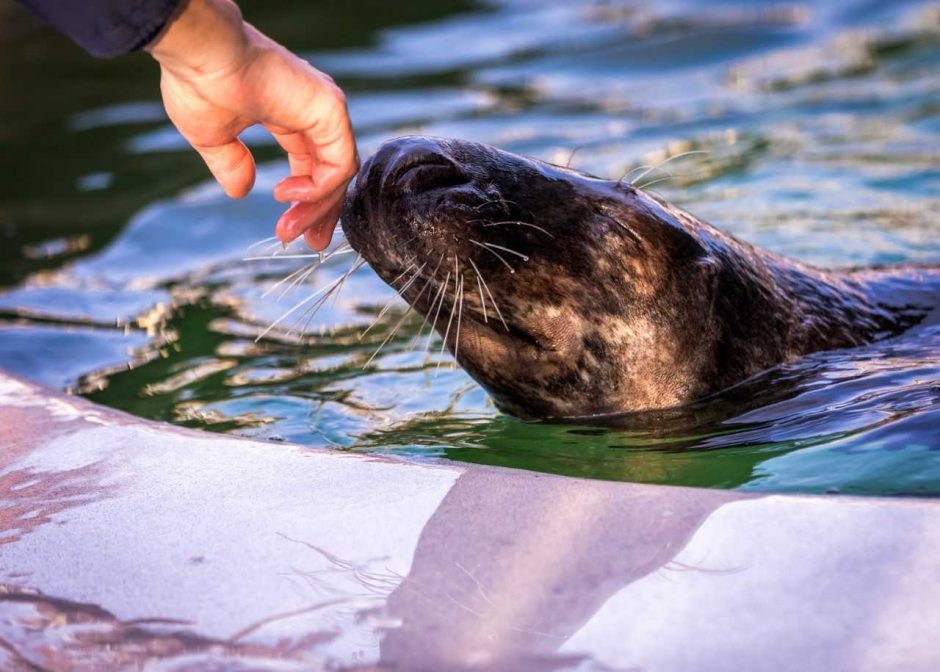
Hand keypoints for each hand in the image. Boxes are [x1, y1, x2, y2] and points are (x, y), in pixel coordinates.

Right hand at [146, 0, 357, 249]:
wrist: (200, 54)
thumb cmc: (199, 84)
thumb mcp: (213, 138)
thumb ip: (232, 164)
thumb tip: (242, 191)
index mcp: (290, 113)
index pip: (312, 165)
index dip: (305, 201)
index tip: (288, 230)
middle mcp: (315, 111)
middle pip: (331, 173)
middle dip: (320, 213)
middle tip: (308, 244)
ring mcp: (326, 109)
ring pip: (338, 173)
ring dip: (316, 208)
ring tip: (287, 229)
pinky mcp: (331, 110)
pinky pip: (339, 165)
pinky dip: (319, 188)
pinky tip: (289, 195)